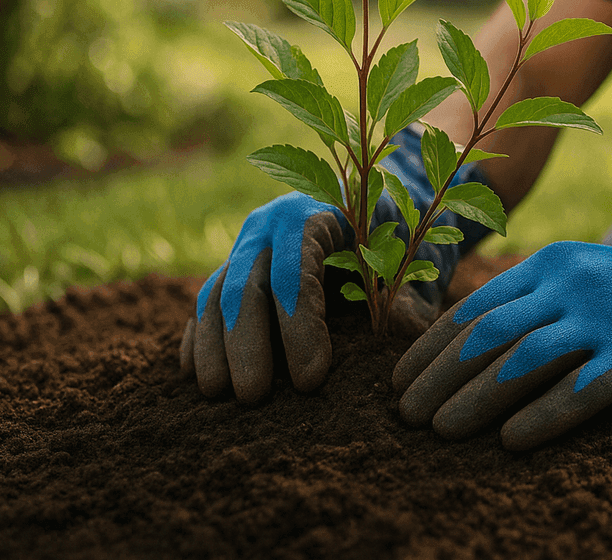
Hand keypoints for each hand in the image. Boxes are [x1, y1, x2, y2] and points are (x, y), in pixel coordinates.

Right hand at [180, 126, 494, 402]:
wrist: (382, 213)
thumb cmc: (402, 247)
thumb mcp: (412, 271)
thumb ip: (400, 309)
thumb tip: (385, 366)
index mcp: (318, 215)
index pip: (297, 270)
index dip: (299, 327)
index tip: (312, 380)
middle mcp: (271, 224)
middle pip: (244, 284)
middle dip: (245, 344)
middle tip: (254, 398)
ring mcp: (245, 244)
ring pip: (214, 294)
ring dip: (213, 348)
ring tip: (220, 396)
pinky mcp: (231, 267)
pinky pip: (204, 303)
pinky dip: (199, 339)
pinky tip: (199, 379)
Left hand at [392, 237, 611, 449]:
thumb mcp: (575, 282)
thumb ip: (524, 304)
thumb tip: (447, 351)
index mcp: (550, 263)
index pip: (475, 307)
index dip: (430, 348)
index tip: (398, 385)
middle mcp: (574, 282)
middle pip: (491, 332)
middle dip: (441, 378)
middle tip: (407, 417)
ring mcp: (609, 316)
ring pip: (527, 359)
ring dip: (477, 398)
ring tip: (441, 432)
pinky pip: (582, 390)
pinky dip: (542, 416)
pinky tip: (511, 441)